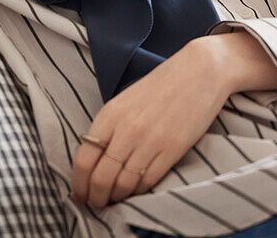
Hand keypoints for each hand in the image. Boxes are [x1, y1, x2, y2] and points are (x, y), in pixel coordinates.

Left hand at [71, 38, 227, 210]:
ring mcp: (149, 140)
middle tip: (97, 204)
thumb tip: (94, 160)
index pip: (83, 159)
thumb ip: (109, 128)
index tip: (80, 195)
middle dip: (95, 197)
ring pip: (123, 185)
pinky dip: (139, 192)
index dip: (78, 184)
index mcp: (110, 114)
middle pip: (100, 177)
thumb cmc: (159, 86)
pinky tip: (137, 191)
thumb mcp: (125, 101)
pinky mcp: (172, 150)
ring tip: (115, 200)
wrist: (198, 71)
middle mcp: (126, 129)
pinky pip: (148, 182)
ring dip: (116, 198)